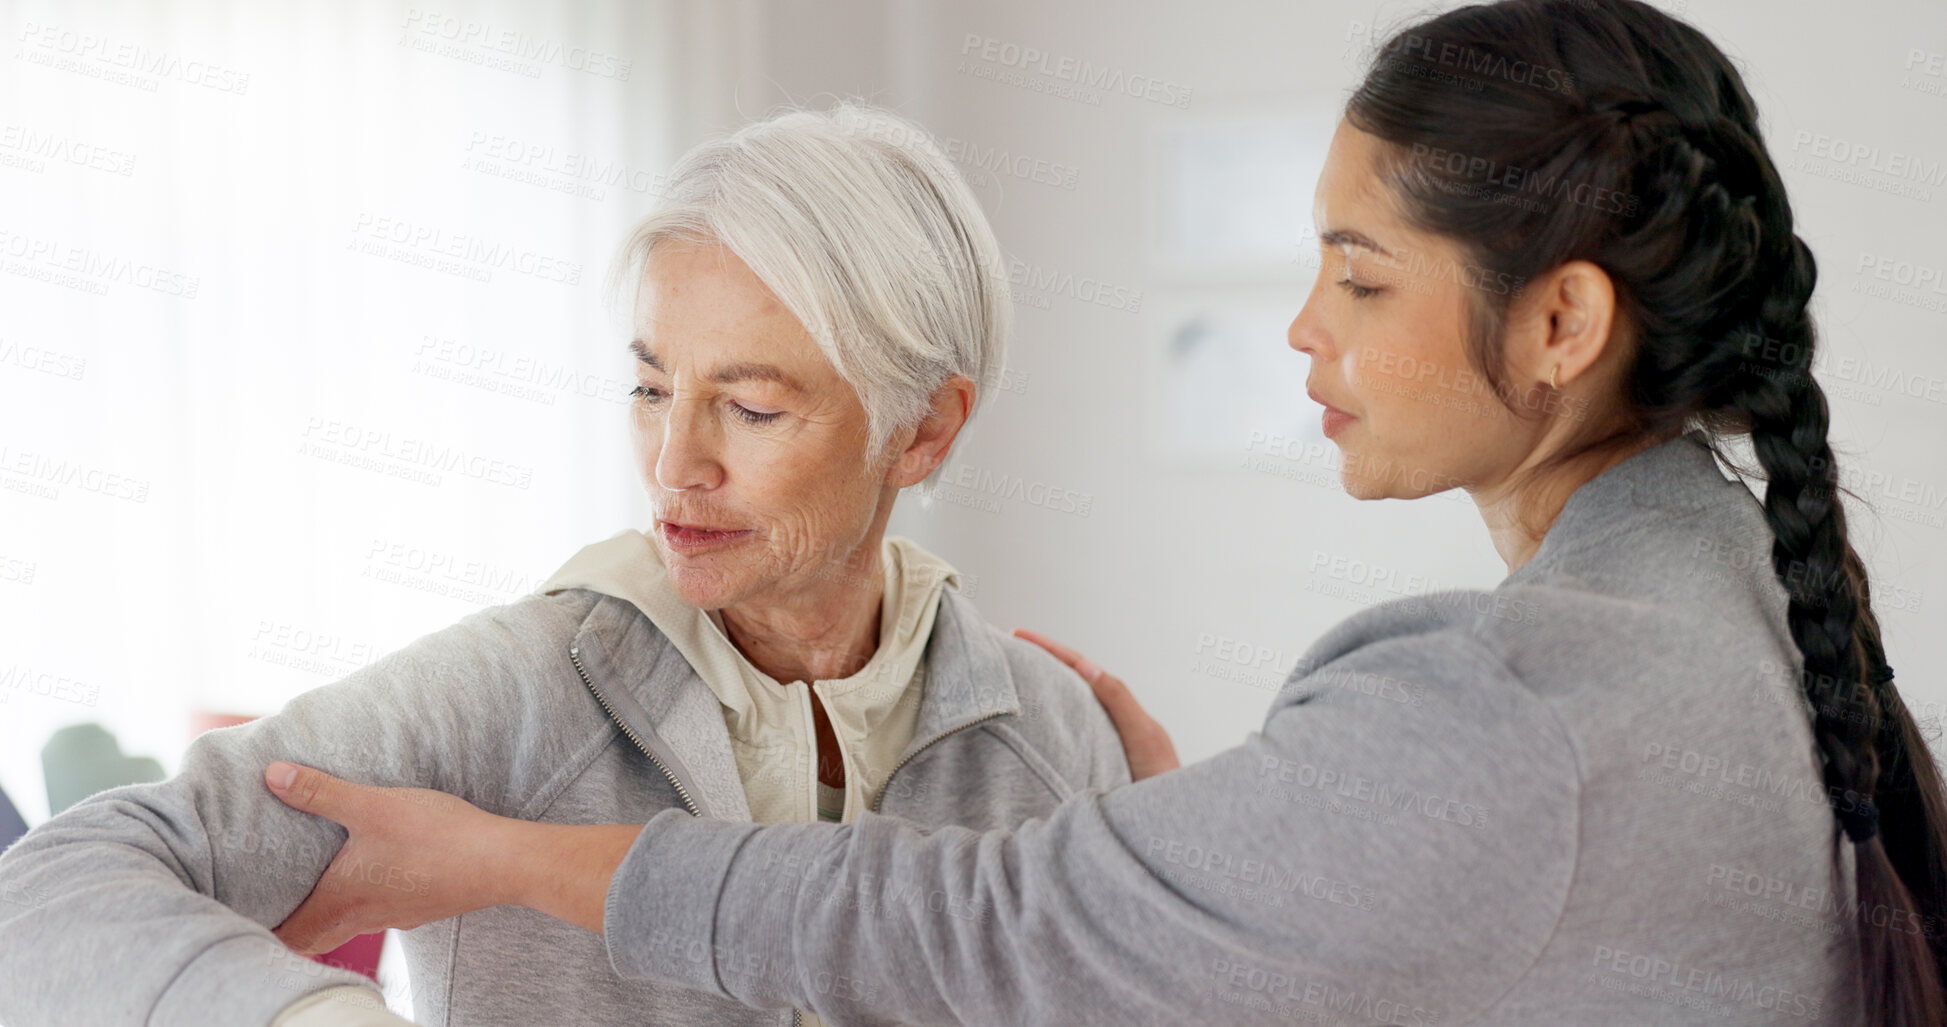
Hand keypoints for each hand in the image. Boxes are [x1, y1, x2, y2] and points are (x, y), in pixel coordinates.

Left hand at [263, 762, 521, 953]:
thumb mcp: (374, 805)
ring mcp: (396, 915)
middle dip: (286, 927)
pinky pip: (380, 912)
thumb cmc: (437, 838)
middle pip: (312, 939)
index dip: (257, 933)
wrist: (503, 863)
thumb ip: (321, 792)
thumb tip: (272, 775)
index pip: (286, 936)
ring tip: (312, 887)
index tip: (237, 919)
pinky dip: (363, 902)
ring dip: (325, 914)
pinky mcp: (423, 906)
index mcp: (342, 900)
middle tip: (266, 906)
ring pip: (346, 926)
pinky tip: (375, 875)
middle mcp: (364, 916)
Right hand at [1012, 629, 1180, 779]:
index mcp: (1119, 711)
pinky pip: (1060, 740)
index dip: (1051, 650)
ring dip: (1040, 692)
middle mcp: (1107, 724)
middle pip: (1069, 685)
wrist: (1169, 823)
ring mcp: (1097, 746)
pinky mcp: (1086, 773)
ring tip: (1008, 679)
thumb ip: (1118, 700)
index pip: (1080, 670)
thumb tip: (1087, 665)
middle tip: (1006, 649)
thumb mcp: (1143, 735)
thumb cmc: (1165, 781)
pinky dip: (1043, 724)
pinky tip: (1025, 730)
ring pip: (1064, 711)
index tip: (1020, 634)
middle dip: (1039, 665)